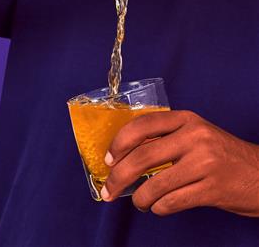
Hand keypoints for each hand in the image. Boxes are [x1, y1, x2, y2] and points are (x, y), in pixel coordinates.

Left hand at [101, 110, 258, 216]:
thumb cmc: (221, 154)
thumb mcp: (195, 135)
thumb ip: (165, 138)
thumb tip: (124, 154)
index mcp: (186, 120)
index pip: (142, 125)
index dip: (119, 143)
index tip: (108, 159)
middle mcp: (194, 137)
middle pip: (143, 156)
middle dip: (119, 176)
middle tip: (109, 188)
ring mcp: (205, 163)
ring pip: (155, 184)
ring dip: (139, 198)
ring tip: (138, 201)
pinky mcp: (212, 189)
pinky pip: (172, 202)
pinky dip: (159, 207)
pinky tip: (157, 206)